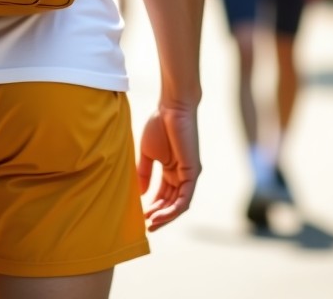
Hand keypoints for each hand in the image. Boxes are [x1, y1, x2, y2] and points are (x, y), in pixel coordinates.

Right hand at [138, 103, 200, 230]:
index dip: (153, 206)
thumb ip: (144, 172)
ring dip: (165, 217)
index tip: (139, 215)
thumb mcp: (147, 153)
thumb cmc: (159, 125)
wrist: (171, 108)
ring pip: (179, 205)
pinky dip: (173, 209)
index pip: (164, 195)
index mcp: (172, 170)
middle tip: (144, 224)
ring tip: (150, 223)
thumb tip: (139, 194)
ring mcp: (189, 175)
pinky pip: (185, 198)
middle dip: (159, 215)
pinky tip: (160, 215)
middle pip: (172, 203)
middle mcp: (182, 175)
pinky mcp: (193, 173)